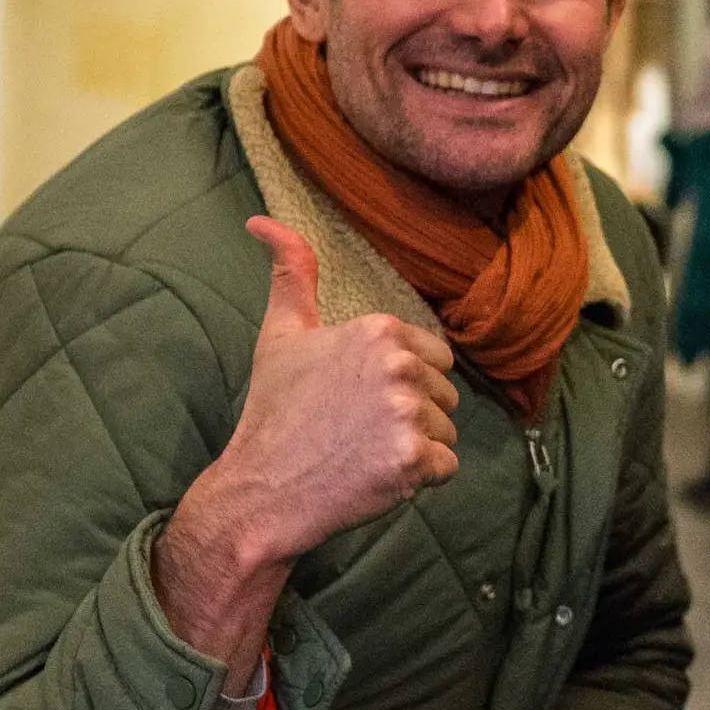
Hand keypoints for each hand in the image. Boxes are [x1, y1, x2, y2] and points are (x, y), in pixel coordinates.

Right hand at [155, 221, 459, 665]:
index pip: (434, 357)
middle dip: (411, 415)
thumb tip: (264, 221)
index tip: (358, 401)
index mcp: (379, 330)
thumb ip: (292, 275)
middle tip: (357, 430)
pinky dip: (419, 479)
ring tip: (364, 452)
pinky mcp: (415, 460)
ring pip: (447, 431)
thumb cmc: (274, 412)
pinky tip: (376, 475)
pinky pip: (447, 468)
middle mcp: (398, 365)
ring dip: (416, 447)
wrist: (262, 488)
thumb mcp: (281, 334)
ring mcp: (408, 414)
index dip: (402, 383)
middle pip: (444, 394)